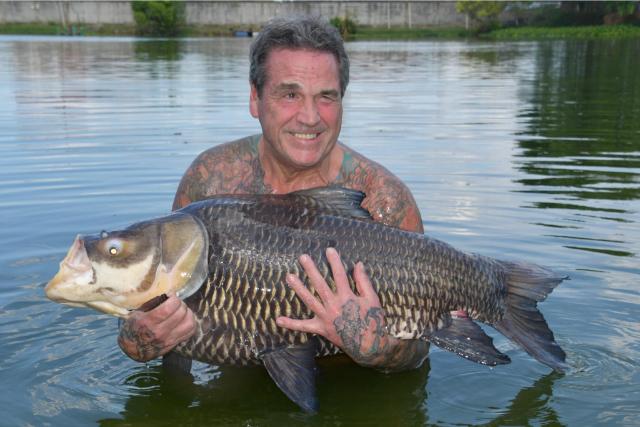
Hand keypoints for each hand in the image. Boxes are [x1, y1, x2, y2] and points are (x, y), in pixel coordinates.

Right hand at [118, 293, 195, 361]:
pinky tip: (184, 319)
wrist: (132, 349)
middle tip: (176, 302)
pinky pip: (190, 332)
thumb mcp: (136, 314)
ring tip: (182, 310)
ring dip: (188, 313)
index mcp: (148, 322)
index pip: (169, 308)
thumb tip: (166, 294)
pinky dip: (190, 323)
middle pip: (181, 313)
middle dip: (181, 303)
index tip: (171, 295)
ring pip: (189, 323)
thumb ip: (151, 304)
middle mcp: (159, 332)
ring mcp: (168, 339)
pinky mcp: (174, 344)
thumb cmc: (133, 327)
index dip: (174, 298)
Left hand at [277, 248, 389, 366]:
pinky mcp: (321, 329)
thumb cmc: (373, 320)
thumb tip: (358, 264)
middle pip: (320, 285)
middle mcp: (334, 306)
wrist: (369, 346)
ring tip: (289, 277)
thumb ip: (363, 281)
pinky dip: (291, 324)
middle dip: (311, 270)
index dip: (334, 262)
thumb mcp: (372, 299)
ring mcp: (325, 318)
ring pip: (309, 300)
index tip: (329, 250)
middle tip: (302, 257)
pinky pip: (304, 326)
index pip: (339, 275)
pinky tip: (278, 320)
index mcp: (347, 297)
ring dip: (299, 288)